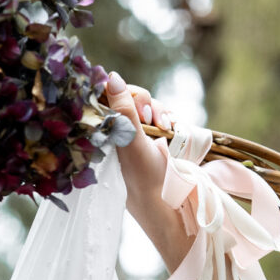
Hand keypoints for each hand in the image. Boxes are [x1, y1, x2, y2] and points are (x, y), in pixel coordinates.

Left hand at [103, 71, 174, 211]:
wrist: (163, 203)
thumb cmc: (143, 176)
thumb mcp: (132, 140)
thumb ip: (124, 109)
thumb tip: (112, 76)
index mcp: (107, 129)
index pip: (112, 95)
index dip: (127, 94)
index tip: (140, 111)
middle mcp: (120, 129)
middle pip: (133, 97)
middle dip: (147, 105)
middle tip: (154, 122)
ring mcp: (138, 133)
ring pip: (149, 106)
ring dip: (160, 112)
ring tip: (167, 127)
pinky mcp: (153, 138)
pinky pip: (160, 116)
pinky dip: (168, 118)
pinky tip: (172, 129)